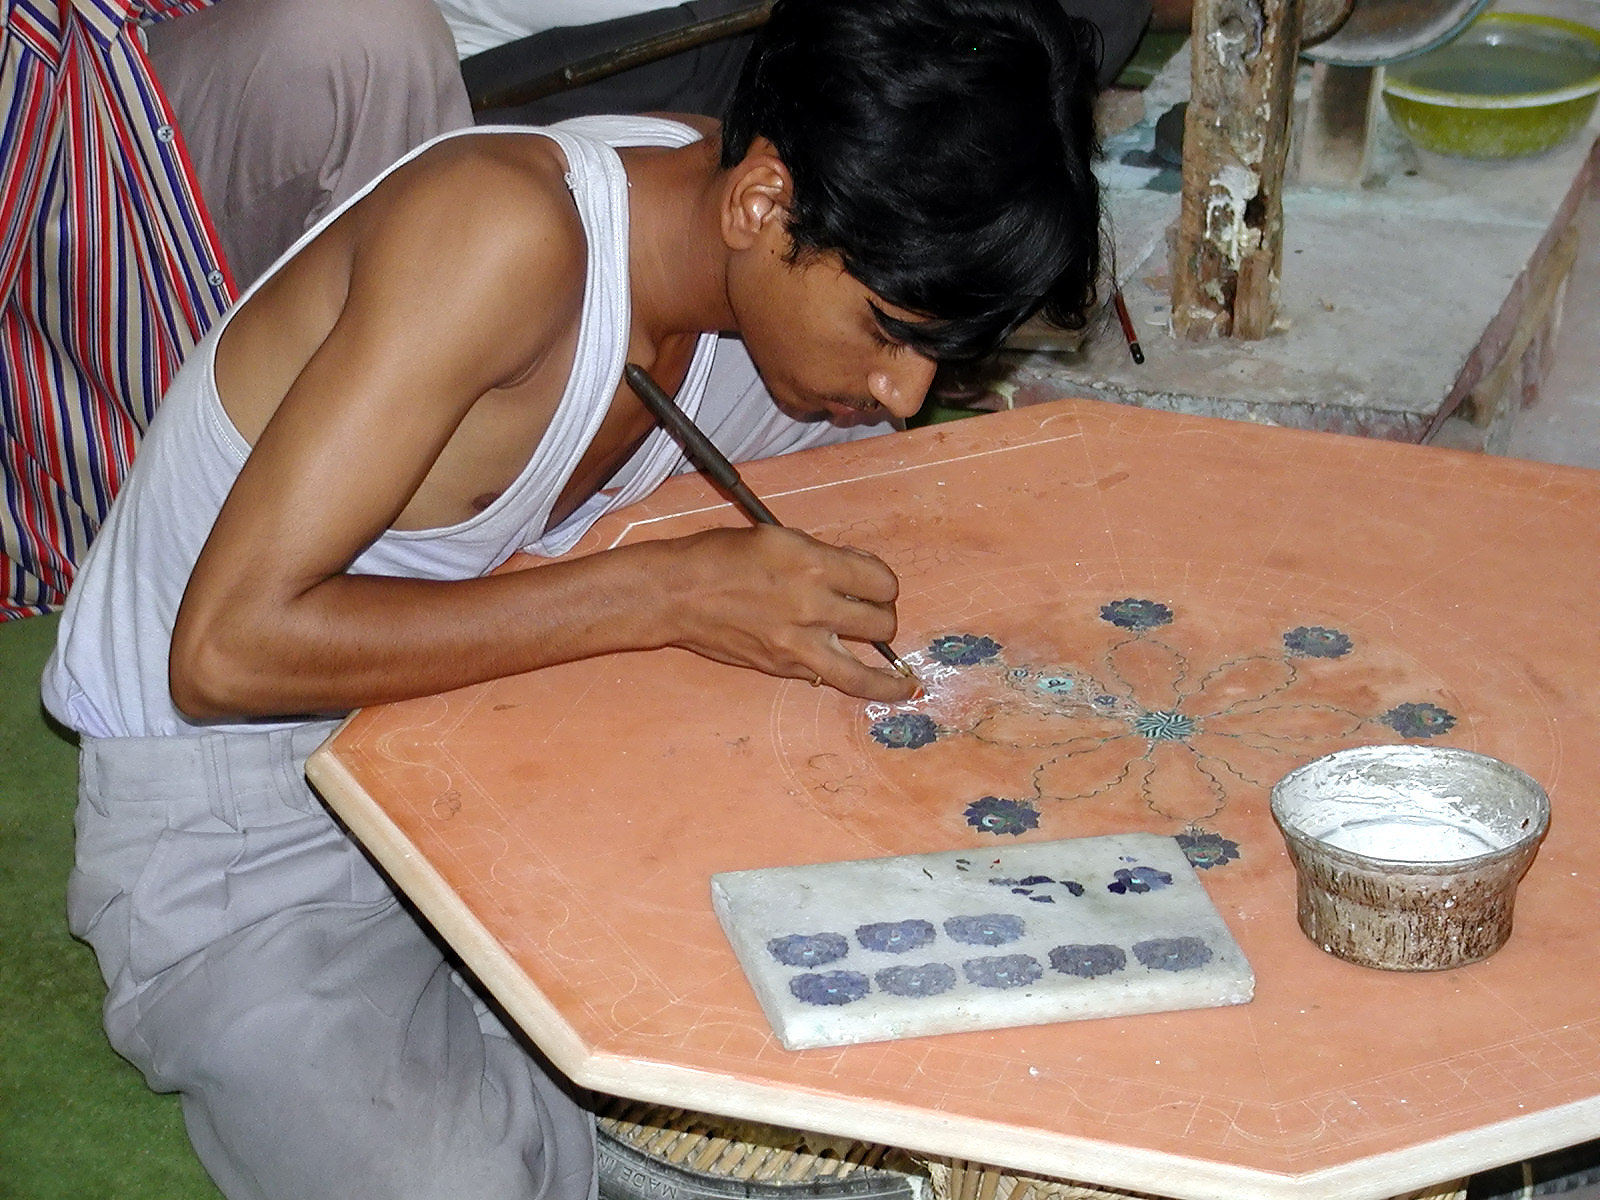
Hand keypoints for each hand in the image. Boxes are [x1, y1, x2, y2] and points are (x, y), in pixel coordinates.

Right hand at [651, 525, 919, 701]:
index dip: (886, 584)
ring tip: (905, 688)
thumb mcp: (779, 539)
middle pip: (882, 624)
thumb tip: (854, 576)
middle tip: (875, 617)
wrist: (677, 593)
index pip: (881, 582)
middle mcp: (812, 606)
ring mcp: (798, 643)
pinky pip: (827, 677)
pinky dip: (841, 676)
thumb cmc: (722, 556)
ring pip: (864, 674)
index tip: (880, 586)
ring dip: (889, 679)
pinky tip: (855, 678)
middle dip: (885, 619)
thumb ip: (822, 558)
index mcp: (814, 564)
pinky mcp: (782, 667)